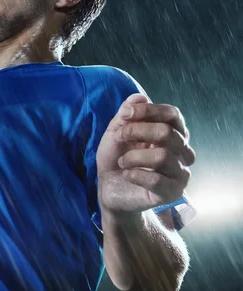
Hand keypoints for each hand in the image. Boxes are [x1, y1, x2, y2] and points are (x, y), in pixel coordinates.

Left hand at [96, 93, 195, 216]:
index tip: (126, 114)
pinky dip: (136, 175)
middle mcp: (181, 151)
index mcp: (172, 133)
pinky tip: (126, 175)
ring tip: (122, 162)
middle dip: (137, 132)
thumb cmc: (116, 158)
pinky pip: (157, 180)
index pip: (172, 114)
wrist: (109, 189)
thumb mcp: (115, 132)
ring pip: (163, 157)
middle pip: (167, 133)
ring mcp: (179, 173)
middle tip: (119, 138)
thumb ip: (127, 114)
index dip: (149, 111)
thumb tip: (140, 97)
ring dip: (134, 156)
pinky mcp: (172, 193)